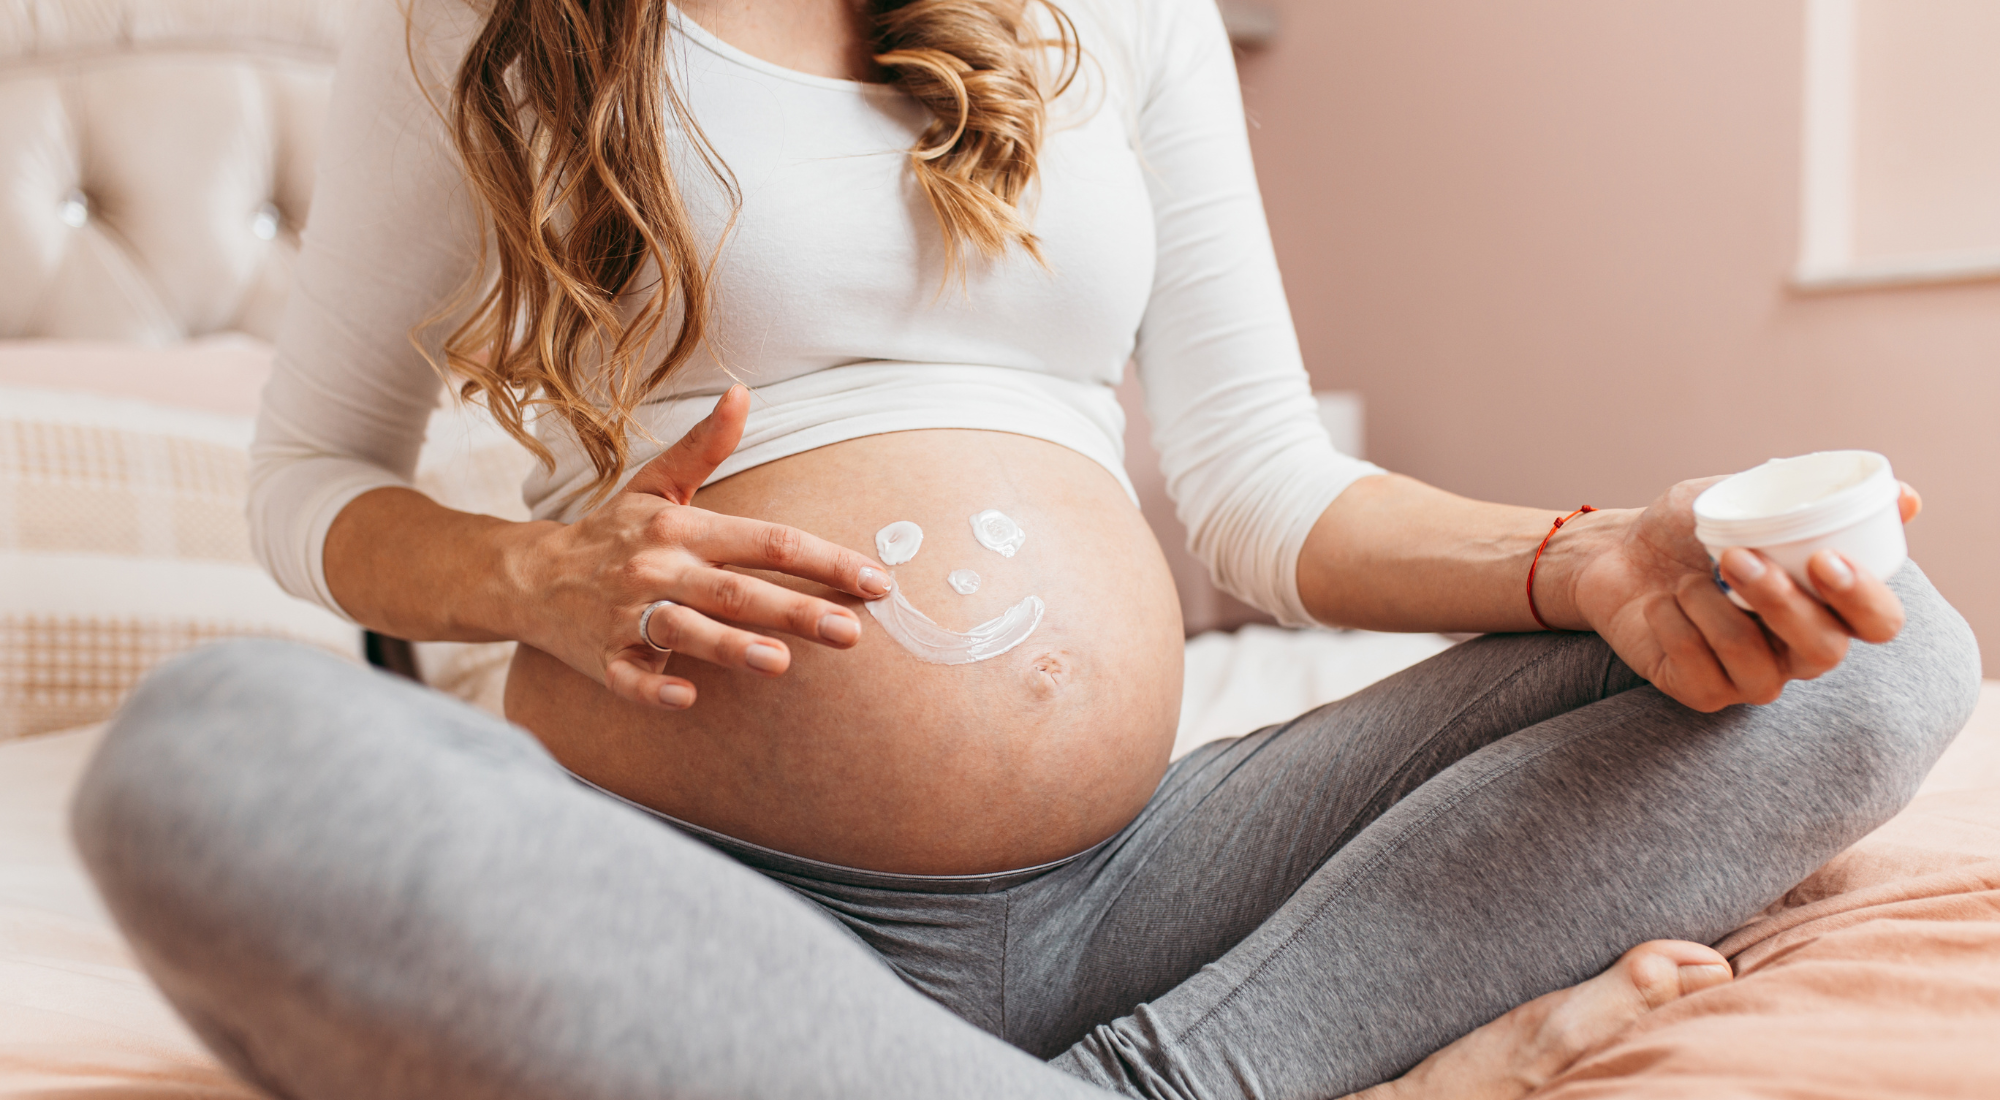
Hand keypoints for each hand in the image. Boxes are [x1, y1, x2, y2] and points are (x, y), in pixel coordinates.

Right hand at [512, 385, 889, 710]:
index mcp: (682, 529)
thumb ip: (706, 447)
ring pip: (686, 630)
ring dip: (731, 646)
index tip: (875, 581)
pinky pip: (628, 677)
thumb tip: (742, 393)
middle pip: (738, 590)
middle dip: (796, 610)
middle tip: (852, 632)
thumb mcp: (656, 485)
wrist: (528, 577)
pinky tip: (685, 697)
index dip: (824, 560)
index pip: (767, 542)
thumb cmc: (611, 532)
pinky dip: (654, 687)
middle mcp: (659, 569)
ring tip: (781, 662)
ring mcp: (628, 615)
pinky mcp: (603, 658)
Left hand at [1562, 479, 1919, 711]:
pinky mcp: (1701, 692)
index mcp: (1826, 605)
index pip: (1878, 622)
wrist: (1615, 553)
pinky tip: (1660, 605)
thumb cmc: (1688, 527)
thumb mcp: (1744, 497)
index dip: (1863, 598)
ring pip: (1758, 666)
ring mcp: (1752, 677)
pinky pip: (1702, 676)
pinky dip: (1676, 630)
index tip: (1824, 559)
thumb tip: (1908, 498)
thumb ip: (1812, 498)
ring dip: (1715, 613)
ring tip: (1684, 578)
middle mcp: (1799, 650)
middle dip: (1782, 604)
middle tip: (1737, 557)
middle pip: (1824, 651)